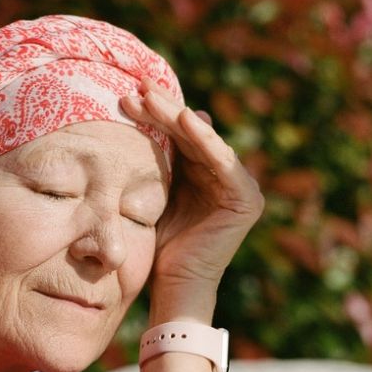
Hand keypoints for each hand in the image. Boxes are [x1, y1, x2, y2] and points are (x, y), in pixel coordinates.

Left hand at [120, 79, 263, 318]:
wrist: (172, 287)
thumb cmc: (157, 247)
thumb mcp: (152, 194)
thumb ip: (154, 163)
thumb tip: (142, 127)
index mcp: (202, 174)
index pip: (177, 136)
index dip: (154, 114)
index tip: (125, 95)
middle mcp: (224, 176)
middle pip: (190, 133)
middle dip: (162, 108)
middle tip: (137, 85)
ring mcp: (239, 186)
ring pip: (203, 141)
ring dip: (177, 116)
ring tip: (152, 97)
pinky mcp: (246, 198)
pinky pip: (222, 161)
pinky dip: (204, 139)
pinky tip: (184, 119)